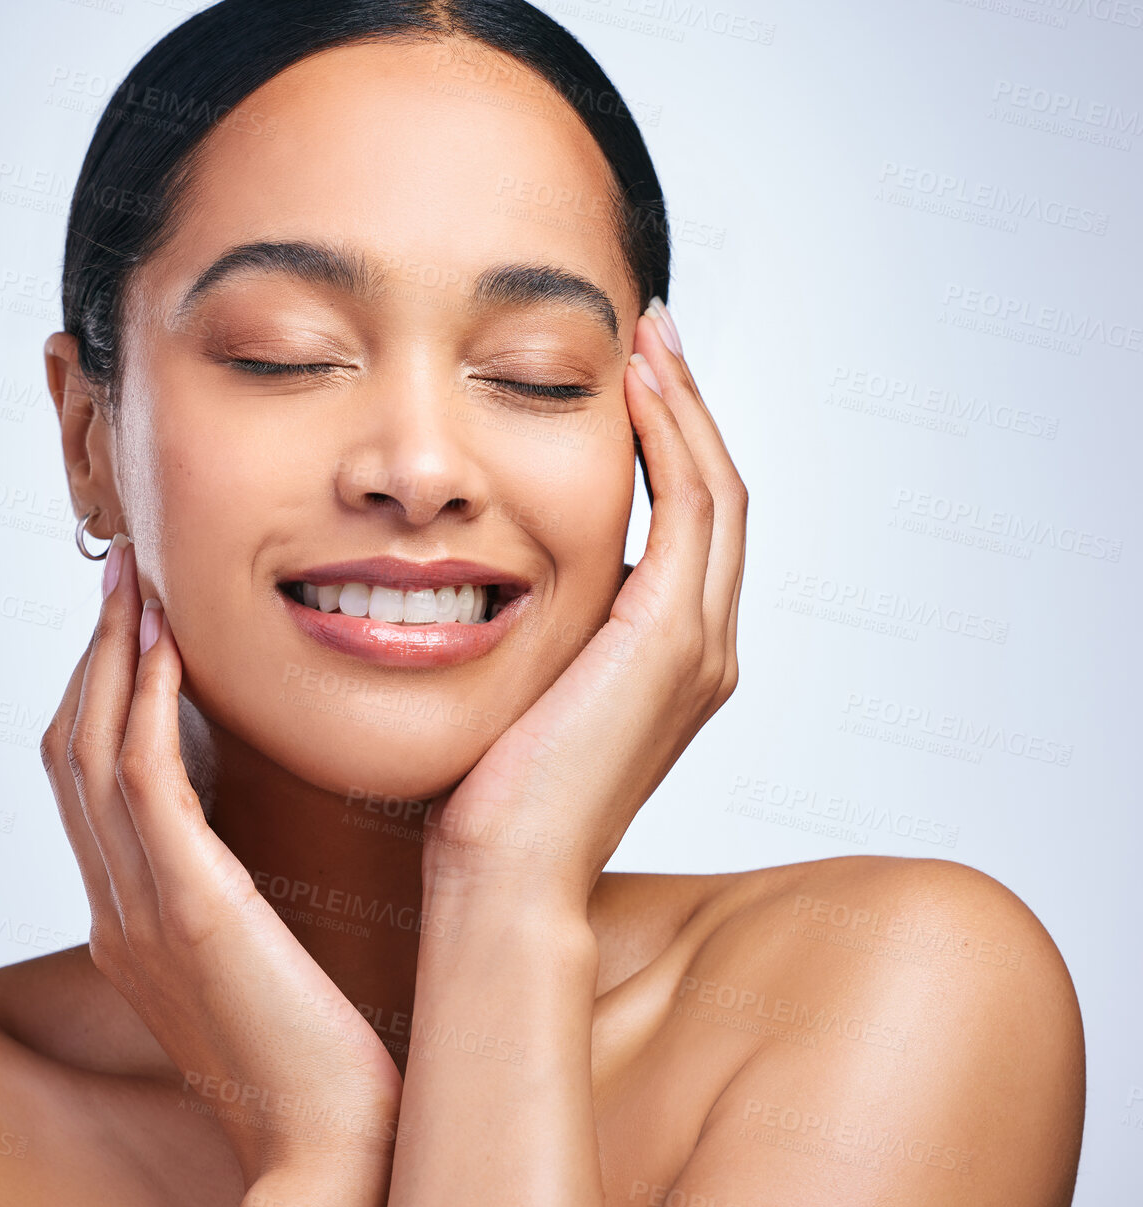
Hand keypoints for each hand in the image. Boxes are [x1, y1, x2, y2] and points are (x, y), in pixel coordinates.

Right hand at [41, 536, 401, 1192]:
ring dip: (112, 659)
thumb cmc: (321, 1060)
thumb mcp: (264, 961)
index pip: (85, 783)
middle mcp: (115, 911)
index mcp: (129, 921)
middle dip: (93, 657)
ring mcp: (139, 913)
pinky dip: (144, 706)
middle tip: (124, 581)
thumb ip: (237, 896)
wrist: (333, 1150)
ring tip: (139, 589)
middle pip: (70, 753)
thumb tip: (260, 830)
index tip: (136, 624)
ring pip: (91, 753)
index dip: (99, 694)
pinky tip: (171, 649)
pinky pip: (143, 785)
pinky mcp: (187, 913)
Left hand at [422, 303, 746, 910]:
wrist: (503, 873)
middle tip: (654, 334)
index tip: (635, 378)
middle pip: (717, 495)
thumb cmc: (491, 794)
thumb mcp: (523, 687)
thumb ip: (542, 629)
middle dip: (688, 408)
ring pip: (715, 492)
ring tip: (649, 340)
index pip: (690, 525)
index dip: (673, 444)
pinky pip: (687, 511)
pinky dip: (671, 442)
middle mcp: (705, 648)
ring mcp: (698, 646)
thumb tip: (489, 569)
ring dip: (685, 408)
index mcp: (673, 658)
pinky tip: (634, 390)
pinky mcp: (671, 642)